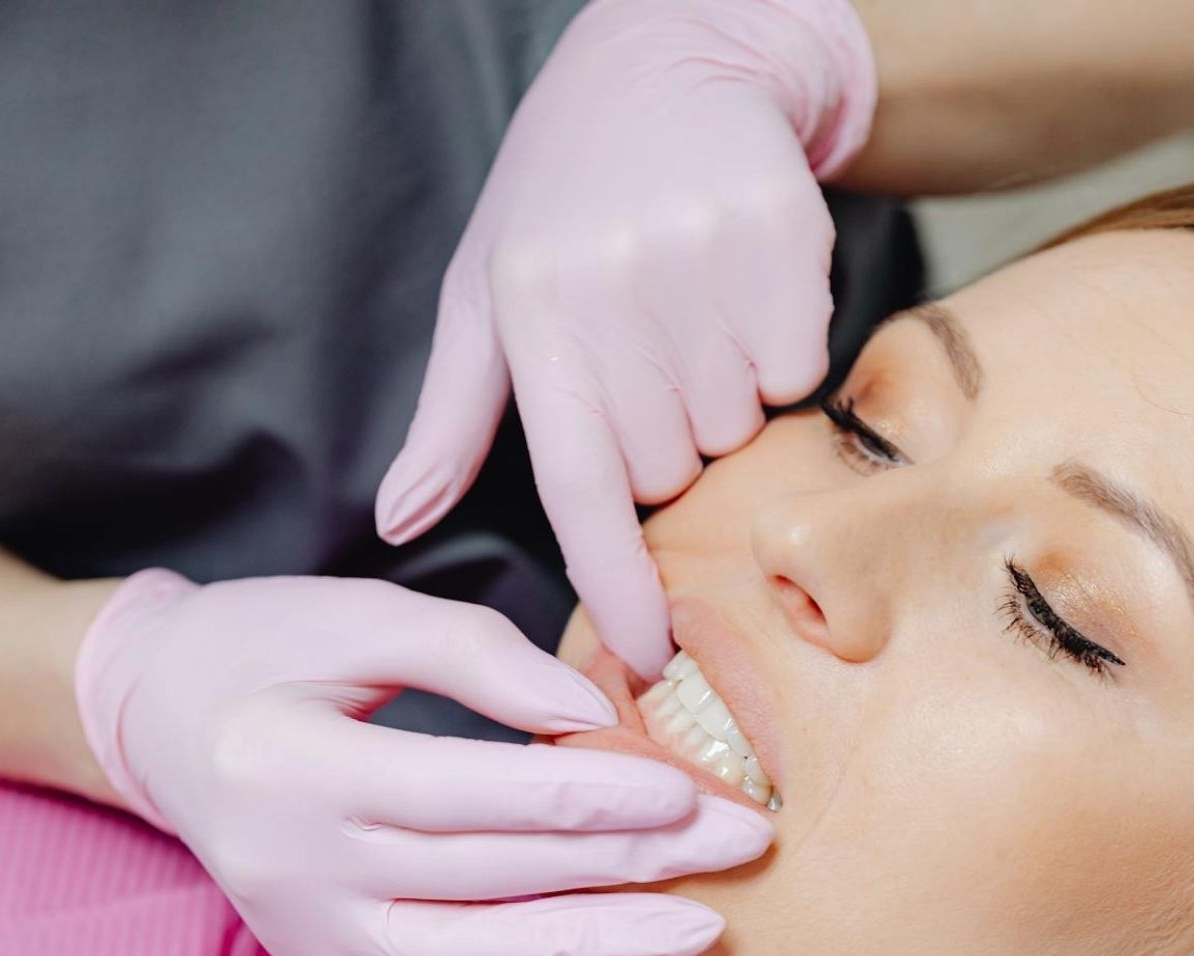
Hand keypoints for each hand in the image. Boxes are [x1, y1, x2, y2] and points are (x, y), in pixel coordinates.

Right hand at [74, 570, 772, 955]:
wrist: (159, 720)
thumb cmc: (264, 649)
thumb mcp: (354, 614)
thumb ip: (473, 652)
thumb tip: (591, 712)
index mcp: (289, 762)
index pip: (463, 791)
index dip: (583, 794)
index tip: (684, 789)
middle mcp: (290, 865)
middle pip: (483, 877)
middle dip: (625, 865)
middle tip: (734, 845)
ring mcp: (301, 933)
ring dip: (592, 949)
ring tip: (699, 926)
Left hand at [375, 0, 875, 677]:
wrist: (672, 63)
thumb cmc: (561, 198)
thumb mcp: (484, 294)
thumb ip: (448, 420)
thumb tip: (396, 522)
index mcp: (531, 311)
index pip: (579, 486)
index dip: (615, 584)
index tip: (648, 655)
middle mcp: (616, 289)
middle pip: (668, 470)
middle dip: (662, 448)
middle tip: (646, 362)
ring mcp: (706, 261)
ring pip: (736, 429)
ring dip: (719, 404)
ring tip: (688, 318)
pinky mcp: (785, 239)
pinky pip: (797, 373)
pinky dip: (776, 359)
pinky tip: (738, 297)